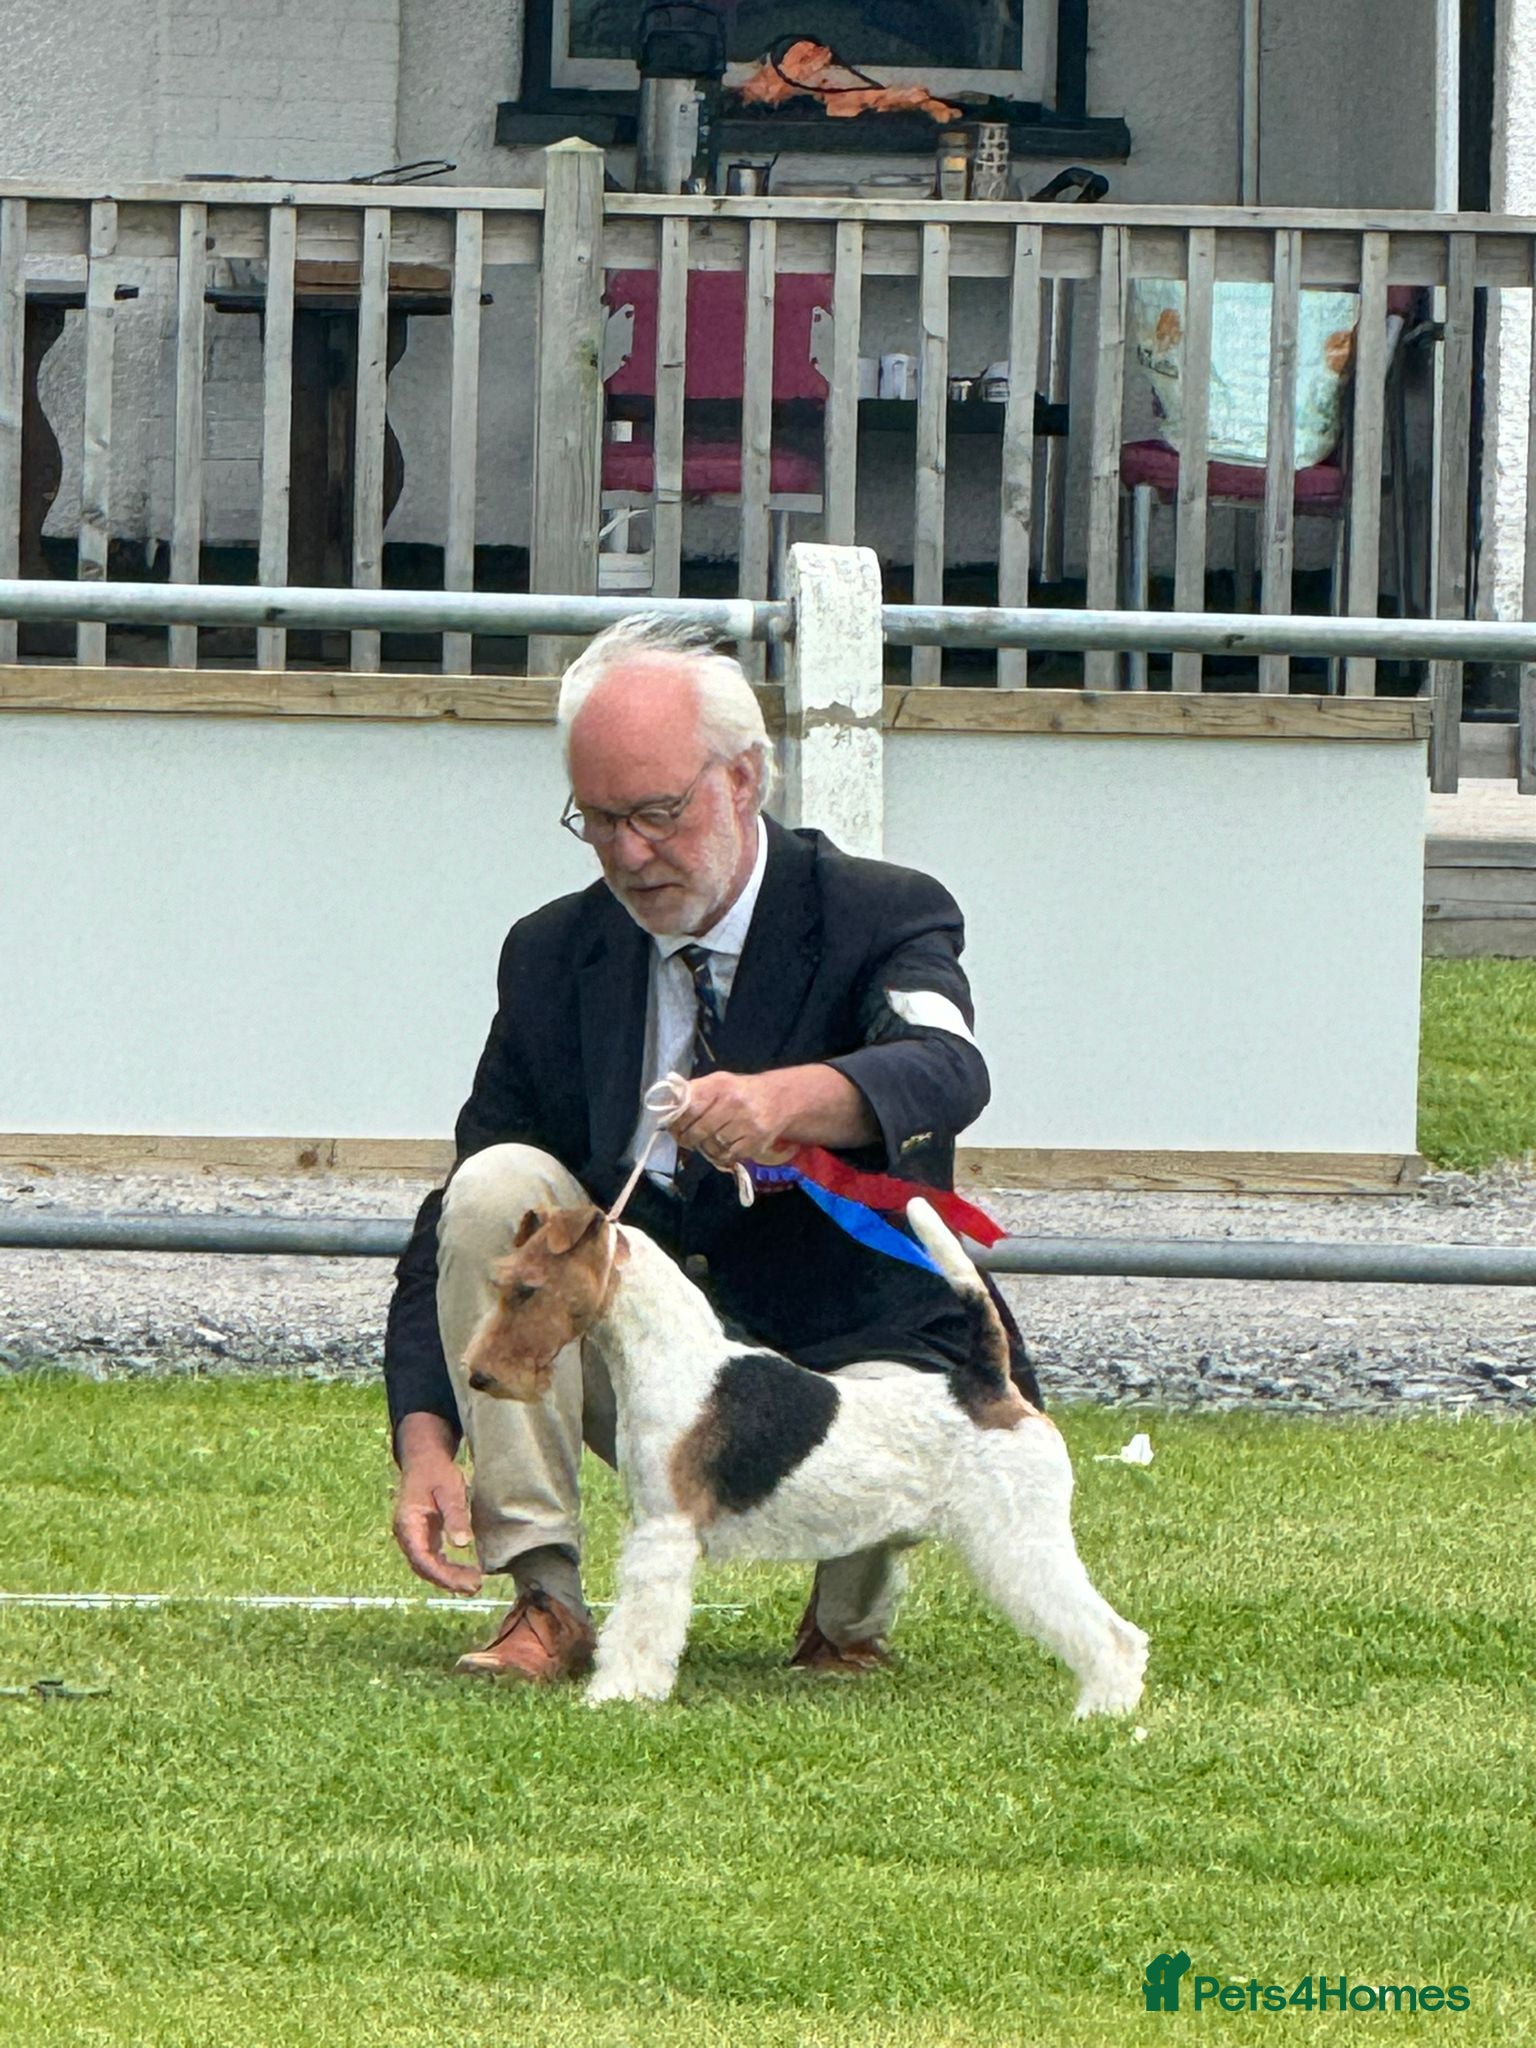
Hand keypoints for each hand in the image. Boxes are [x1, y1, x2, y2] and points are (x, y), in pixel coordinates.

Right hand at [392, 1420, 483, 1594]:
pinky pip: (432, 1559)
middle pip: (424, 1567)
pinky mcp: (423, 1536)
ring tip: (473, 1584)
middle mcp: (406, 1534)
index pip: (422, 1558)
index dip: (443, 1574)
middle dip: (448, 1580)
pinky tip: (464, 1573)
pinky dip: (447, 1568)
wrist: (425, 1459)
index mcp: (408, 1523)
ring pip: (428, 1566)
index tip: (464, 1583)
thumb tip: (462, 1543)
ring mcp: (413, 1536)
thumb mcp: (450, 1489)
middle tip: (475, 1587)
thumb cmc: (437, 1472)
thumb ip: (455, 1515)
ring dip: (448, 1577)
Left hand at [668, 1070, 797, 1170]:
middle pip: (698, 1130)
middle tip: (686, 1140)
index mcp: (719, 1085)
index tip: (673, 1128)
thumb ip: (694, 1092)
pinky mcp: (755, 1141)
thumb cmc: (741, 1092)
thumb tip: (667, 1104)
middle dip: (687, 1138)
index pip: (688, 1108)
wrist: (780, 1099)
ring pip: (712, 1145)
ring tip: (709, 1140)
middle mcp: (732, 1103)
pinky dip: (722, 1155)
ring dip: (706, 1146)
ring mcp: (745, 1123)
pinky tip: (724, 1147)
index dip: (676, 1122)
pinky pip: (727, 1156)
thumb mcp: (718, 1082)